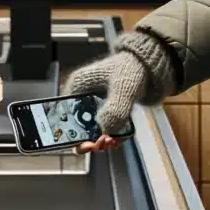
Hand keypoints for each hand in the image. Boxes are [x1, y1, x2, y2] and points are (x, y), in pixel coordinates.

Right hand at [64, 31, 176, 150]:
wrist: (144, 66)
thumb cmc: (130, 69)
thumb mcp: (124, 88)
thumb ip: (115, 109)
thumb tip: (104, 131)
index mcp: (76, 88)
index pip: (64, 116)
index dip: (73, 134)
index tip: (90, 143)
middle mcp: (79, 99)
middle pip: (75, 127)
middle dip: (89, 140)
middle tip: (106, 143)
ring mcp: (90, 106)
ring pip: (88, 131)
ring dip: (101, 141)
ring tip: (115, 141)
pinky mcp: (101, 112)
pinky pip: (101, 129)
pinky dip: (109, 137)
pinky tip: (118, 138)